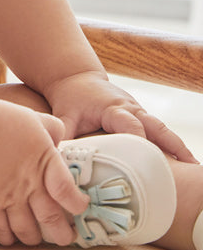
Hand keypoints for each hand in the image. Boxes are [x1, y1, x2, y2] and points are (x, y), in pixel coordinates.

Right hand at [0, 100, 88, 246]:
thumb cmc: (3, 119)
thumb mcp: (36, 118)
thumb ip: (53, 129)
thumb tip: (59, 140)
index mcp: (45, 161)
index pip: (67, 191)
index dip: (77, 203)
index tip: (81, 206)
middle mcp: (30, 184)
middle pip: (51, 217)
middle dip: (62, 233)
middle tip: (67, 238)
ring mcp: (10, 195)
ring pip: (26, 229)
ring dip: (33, 239)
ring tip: (38, 241)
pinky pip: (0, 226)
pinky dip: (6, 236)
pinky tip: (9, 239)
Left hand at [46, 70, 198, 163]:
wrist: (78, 79)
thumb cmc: (71, 98)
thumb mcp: (64, 115)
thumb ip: (63, 135)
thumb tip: (59, 159)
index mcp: (113, 108)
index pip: (131, 125)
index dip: (141, 141)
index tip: (151, 160)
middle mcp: (131, 109)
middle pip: (156, 126)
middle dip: (173, 145)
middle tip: (190, 168)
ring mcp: (139, 113)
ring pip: (163, 129)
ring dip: (179, 147)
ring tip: (195, 171)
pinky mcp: (141, 118)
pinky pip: (160, 132)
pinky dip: (173, 146)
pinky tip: (184, 165)